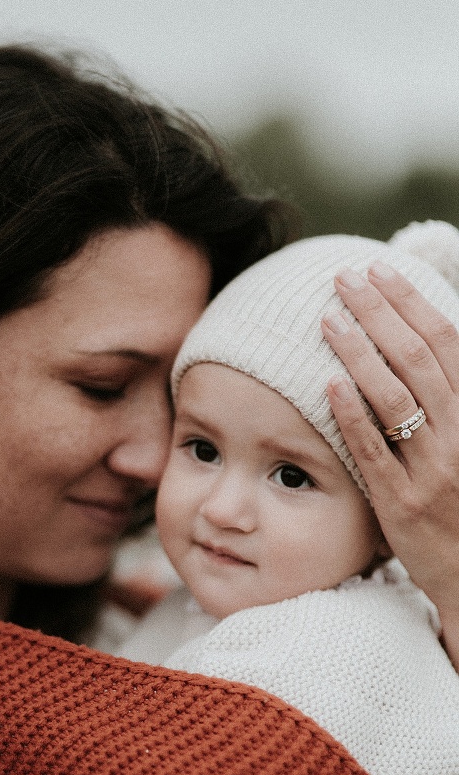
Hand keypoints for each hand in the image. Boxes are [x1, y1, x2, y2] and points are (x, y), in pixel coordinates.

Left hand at [321, 260, 458, 666]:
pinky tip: (327, 383)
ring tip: (328, 318)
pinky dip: (352, 415)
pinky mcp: (402, 503)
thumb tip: (425, 337)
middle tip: (342, 278)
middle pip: (418, 359)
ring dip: (359, 352)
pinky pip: (374, 452)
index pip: (447, 341)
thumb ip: (447, 391)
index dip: (410, 302)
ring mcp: (434, 470)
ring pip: (396, 398)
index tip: (378, 270)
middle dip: (379, 312)